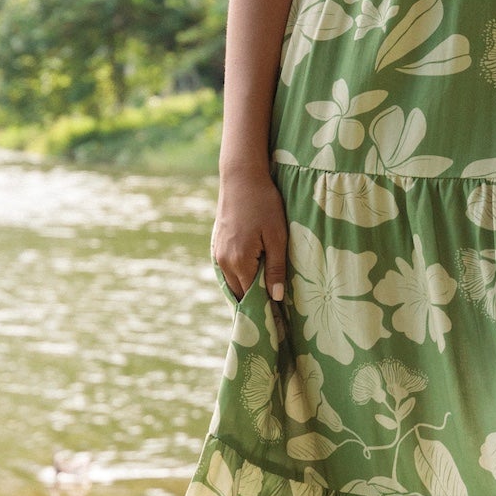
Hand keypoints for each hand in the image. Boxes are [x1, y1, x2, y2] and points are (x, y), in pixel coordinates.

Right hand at [212, 171, 288, 303]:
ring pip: (232, 282)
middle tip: (275, 307)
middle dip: (255, 302)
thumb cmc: (264, 204)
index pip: (250, 298)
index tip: (278, 317)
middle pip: (239, 293)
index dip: (264, 308)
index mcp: (239, 262)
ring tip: (267, 293)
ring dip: (247, 289)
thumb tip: (276, 298)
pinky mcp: (217, 244)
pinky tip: (254, 275)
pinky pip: (227, 270)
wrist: (241, 177)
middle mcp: (223, 261)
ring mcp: (217, 253)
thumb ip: (276, 268)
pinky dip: (239, 276)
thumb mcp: (277, 236)